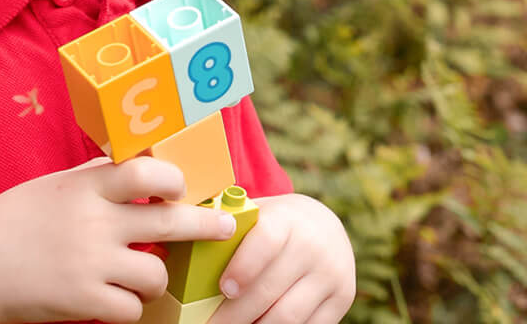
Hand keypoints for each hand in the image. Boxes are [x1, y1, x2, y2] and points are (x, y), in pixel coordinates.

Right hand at [0, 155, 240, 323]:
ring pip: (157, 273)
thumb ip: (94, 177)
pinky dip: (128, 307)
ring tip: (139, 275)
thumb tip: (136, 161)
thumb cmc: (13, 220)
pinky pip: (132, 309)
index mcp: (85, 187)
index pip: (145, 171)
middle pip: (169, 219)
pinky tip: (113, 299)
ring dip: (155, 277)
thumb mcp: (54, 186)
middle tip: (224, 226)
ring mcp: (90, 263)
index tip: (184, 185)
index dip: (173, 177)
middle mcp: (93, 221)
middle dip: (204, 224)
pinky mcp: (84, 302)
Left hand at [211, 193, 354, 323]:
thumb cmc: (276, 222)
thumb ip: (230, 224)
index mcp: (288, 219)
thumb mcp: (259, 213)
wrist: (325, 226)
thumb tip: (185, 237)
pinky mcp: (342, 300)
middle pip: (272, 289)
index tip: (224, 288)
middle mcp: (313, 247)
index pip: (266, 242)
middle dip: (237, 312)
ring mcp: (331, 276)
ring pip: (289, 316)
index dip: (244, 267)